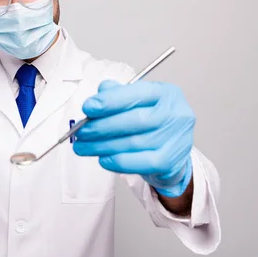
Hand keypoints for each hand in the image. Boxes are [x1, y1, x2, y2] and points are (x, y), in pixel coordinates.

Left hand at [73, 80, 194, 197]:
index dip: (109, 101)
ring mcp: (176, 139)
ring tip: (83, 147)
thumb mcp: (137, 103)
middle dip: (102, 126)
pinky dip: (118, 161)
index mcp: (166, 93)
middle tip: (81, 131)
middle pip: (134, 120)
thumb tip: (99, 93)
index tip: (88, 108)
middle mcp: (176, 114)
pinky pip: (140, 163)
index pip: (136, 93)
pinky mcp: (170, 161)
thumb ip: (118, 95)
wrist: (172, 153)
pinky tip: (103, 159)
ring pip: (133, 142)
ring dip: (102, 146)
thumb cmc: (151, 124)